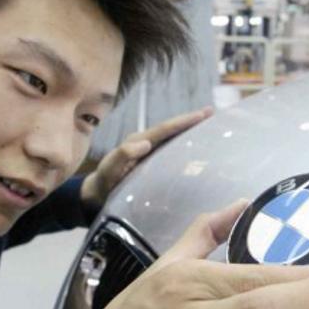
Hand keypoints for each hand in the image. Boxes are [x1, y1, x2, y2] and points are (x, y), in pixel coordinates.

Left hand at [80, 107, 212, 207]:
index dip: (183, 121)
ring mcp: (150, 154)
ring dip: (190, 132)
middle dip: (191, 121)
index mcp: (138, 142)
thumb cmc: (103, 182)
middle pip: (172, 129)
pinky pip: (171, 152)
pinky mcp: (152, 164)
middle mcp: (146, 144)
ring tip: (210, 127)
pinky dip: (185, 147)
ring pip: (173, 139)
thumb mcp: (109, 170)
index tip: (202, 115)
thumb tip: (145, 143)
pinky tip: (198, 151)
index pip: (164, 129)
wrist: (97, 195)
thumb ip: (122, 155)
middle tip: (212, 113)